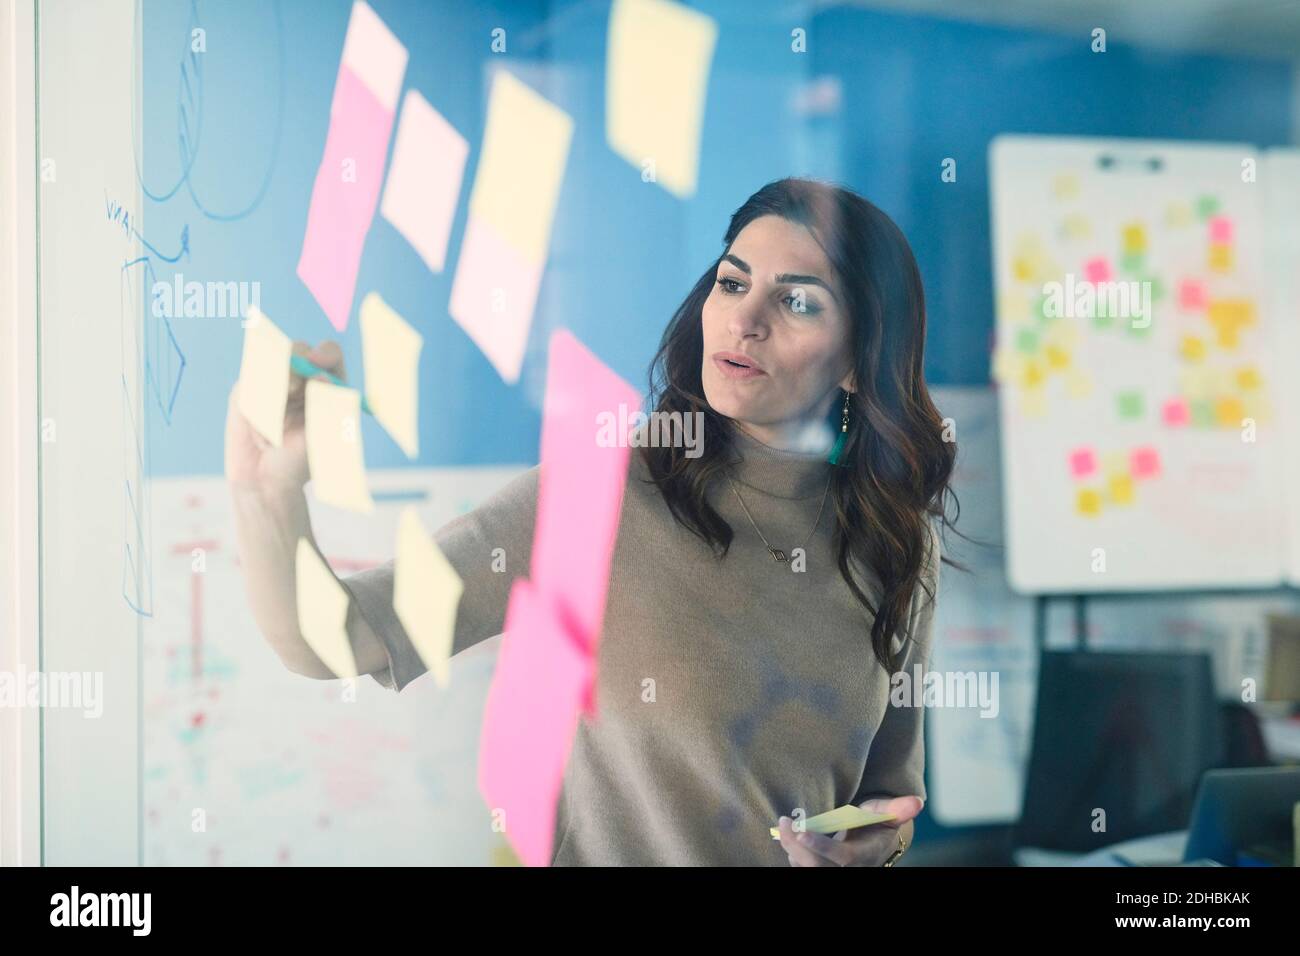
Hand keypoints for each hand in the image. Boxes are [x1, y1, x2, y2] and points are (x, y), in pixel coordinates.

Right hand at [225, 340, 344, 492]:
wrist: (265, 479)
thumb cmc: (301, 460)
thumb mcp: (322, 437)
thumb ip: (326, 406)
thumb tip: (324, 378)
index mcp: (327, 386)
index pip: (330, 355)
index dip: (325, 353)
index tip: (317, 363)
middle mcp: (302, 378)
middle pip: (300, 350)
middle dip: (297, 364)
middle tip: (295, 387)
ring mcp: (274, 381)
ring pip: (272, 362)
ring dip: (276, 385)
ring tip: (277, 419)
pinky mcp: (248, 389)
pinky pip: (250, 380)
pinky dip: (257, 398)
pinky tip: (260, 422)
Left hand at [777, 795, 922, 866]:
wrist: (871, 843)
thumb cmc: (876, 824)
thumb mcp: (887, 814)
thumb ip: (898, 808)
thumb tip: (918, 801)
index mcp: (864, 855)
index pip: (842, 857)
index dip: (822, 846)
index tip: (802, 830)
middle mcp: (848, 869)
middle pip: (818, 866)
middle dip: (798, 847)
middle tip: (784, 822)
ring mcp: (833, 870)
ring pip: (807, 868)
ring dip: (791, 849)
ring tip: (782, 826)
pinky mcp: (820, 867)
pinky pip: (803, 867)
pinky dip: (792, 854)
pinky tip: (787, 837)